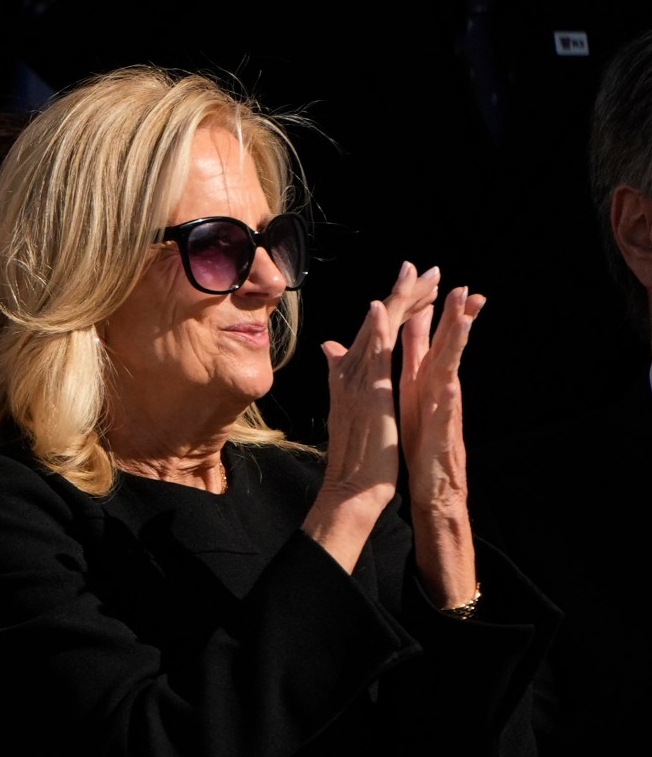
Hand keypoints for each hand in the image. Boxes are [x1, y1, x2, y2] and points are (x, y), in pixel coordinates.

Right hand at [304, 263, 438, 571]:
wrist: (350, 488)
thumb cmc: (357, 456)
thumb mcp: (350, 408)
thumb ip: (340, 374)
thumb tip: (330, 348)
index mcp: (352, 376)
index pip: (377, 331)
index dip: (396, 306)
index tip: (416, 285)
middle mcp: (350, 373)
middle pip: (380, 323)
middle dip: (405, 293)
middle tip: (426, 267)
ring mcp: (357, 382)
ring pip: (380, 331)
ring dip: (402, 300)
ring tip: (425, 275)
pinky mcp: (368, 395)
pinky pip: (374, 356)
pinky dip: (376, 330)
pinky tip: (383, 306)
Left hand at [397, 284, 484, 607]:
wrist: (408, 491)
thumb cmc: (403, 444)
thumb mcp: (392, 399)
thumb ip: (390, 366)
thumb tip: (375, 335)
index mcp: (417, 384)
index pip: (426, 341)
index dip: (430, 311)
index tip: (436, 278)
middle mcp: (432, 396)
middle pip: (444, 351)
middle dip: (455, 320)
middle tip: (467, 289)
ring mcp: (438, 417)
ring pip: (448, 376)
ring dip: (456, 349)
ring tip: (465, 320)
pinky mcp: (436, 441)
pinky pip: (442, 418)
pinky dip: (446, 400)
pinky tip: (450, 384)